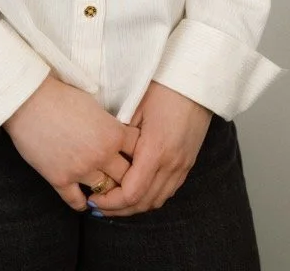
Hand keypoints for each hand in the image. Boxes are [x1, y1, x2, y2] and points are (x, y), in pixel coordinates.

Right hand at [2, 74, 140, 211]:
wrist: (28, 99)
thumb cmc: (61, 95)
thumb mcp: (94, 105)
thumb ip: (109, 124)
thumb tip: (117, 134)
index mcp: (113, 133)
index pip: (139, 153)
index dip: (139, 156)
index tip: (137, 160)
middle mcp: (101, 154)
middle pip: (126, 177)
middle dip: (125, 178)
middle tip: (123, 180)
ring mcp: (80, 169)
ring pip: (104, 192)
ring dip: (105, 192)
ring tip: (105, 192)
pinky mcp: (59, 179)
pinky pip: (77, 201)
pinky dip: (82, 203)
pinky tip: (84, 201)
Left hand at [88, 81, 211, 217]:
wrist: (196, 80)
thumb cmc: (163, 88)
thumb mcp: (135, 107)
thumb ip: (121, 135)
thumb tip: (104, 153)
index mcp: (156, 150)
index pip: (132, 192)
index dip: (111, 201)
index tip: (94, 198)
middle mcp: (171, 164)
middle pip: (143, 202)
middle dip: (119, 209)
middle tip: (99, 205)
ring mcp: (182, 165)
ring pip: (157, 200)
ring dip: (135, 206)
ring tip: (115, 202)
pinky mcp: (188, 162)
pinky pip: (169, 190)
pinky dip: (151, 196)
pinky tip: (138, 191)